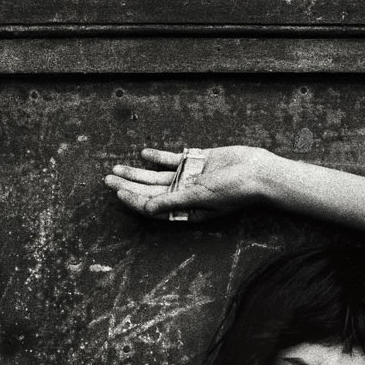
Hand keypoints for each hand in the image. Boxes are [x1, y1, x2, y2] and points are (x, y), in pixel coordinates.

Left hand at [105, 145, 272, 221]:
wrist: (257, 171)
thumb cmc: (233, 189)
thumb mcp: (200, 196)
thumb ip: (172, 202)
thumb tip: (146, 209)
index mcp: (185, 210)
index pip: (153, 206)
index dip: (133, 200)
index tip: (117, 193)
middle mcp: (185, 196)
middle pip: (150, 191)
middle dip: (128, 186)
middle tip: (107, 179)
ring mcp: (190, 179)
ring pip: (157, 176)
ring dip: (137, 173)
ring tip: (116, 168)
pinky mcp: (197, 163)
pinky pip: (173, 161)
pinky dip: (158, 158)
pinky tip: (143, 154)